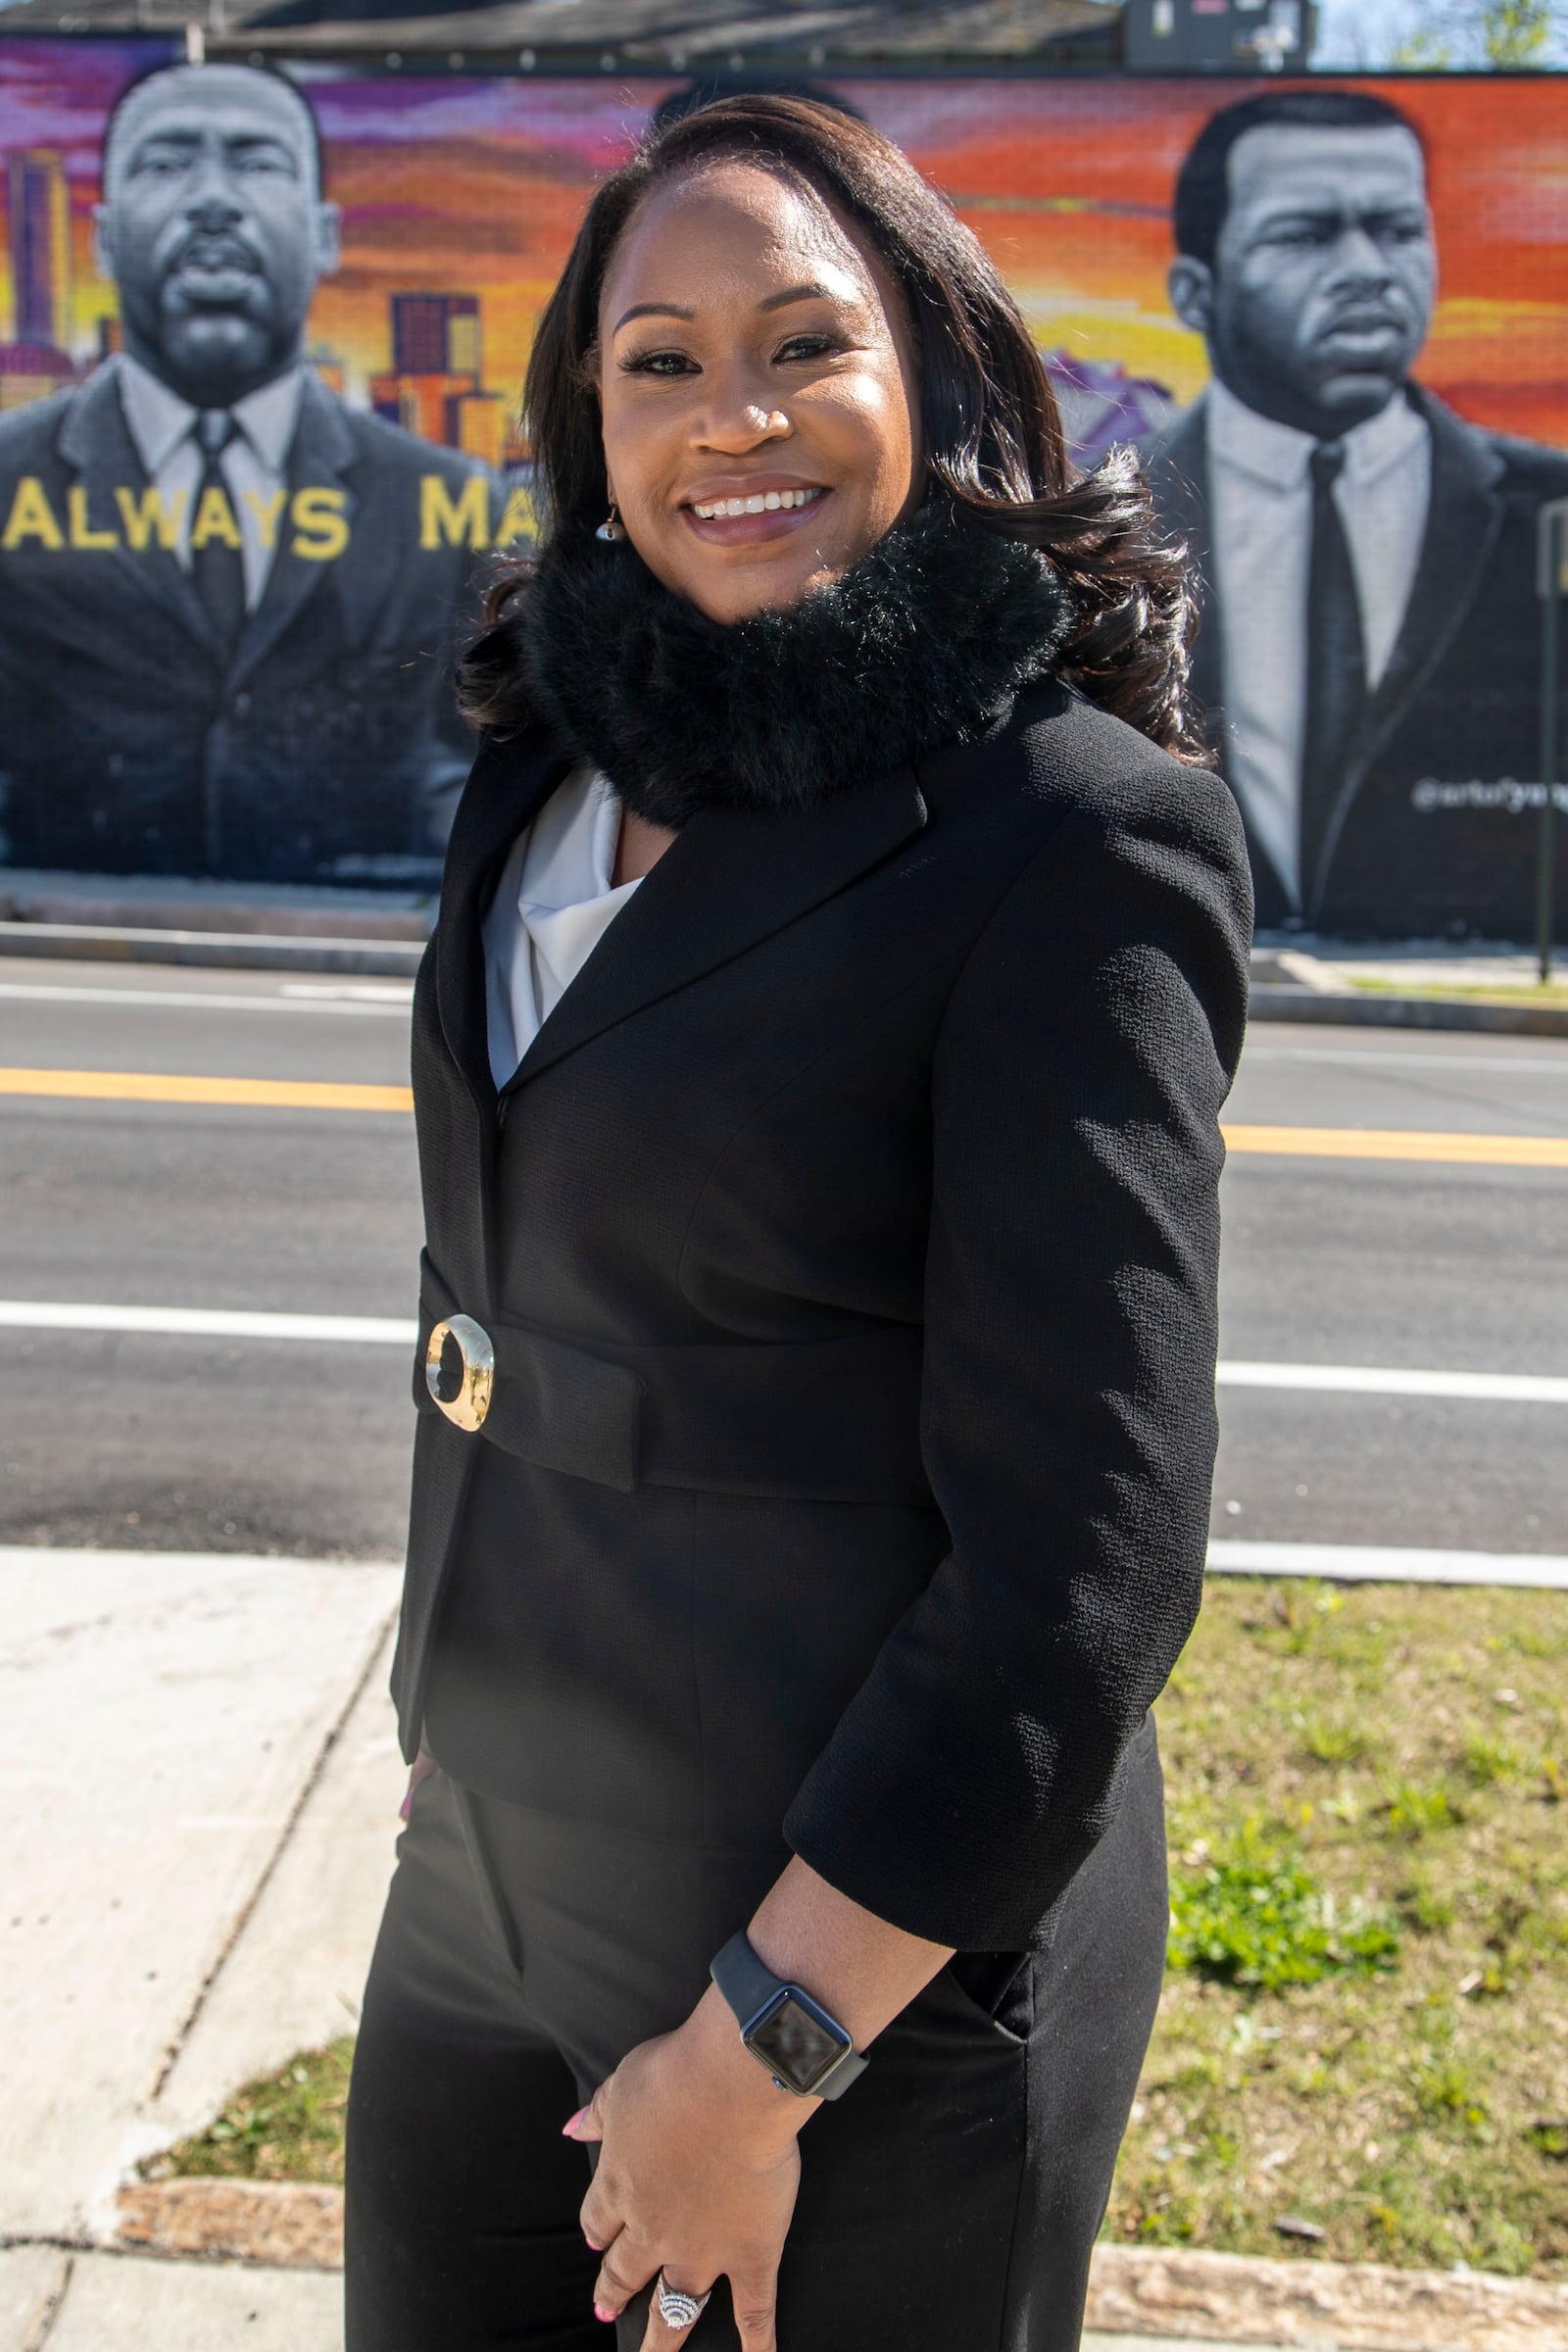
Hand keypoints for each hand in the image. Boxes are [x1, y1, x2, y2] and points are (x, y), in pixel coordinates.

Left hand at [566, 1984, 808, 2348]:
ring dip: (661, 2336)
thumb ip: (598, 2115)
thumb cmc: (676, 2075)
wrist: (732, 2084)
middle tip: (605, 2307)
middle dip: (614, 2289)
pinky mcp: (750, 2253)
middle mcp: (653, 2230)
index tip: (597, 2238)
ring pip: (675, 2306)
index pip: (598, 2221)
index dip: (598, 2230)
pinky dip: (757, 2344)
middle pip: (626, 2270)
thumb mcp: (622, 2085)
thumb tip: (573, 2130)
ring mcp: (702, 2250)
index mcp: (619, 2187)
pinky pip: (753, 2311)